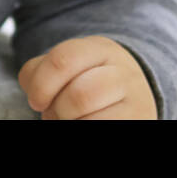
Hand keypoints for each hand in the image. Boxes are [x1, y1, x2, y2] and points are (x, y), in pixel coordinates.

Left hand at [18, 36, 157, 118]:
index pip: (63, 60)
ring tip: (68, 120)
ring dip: (69, 123)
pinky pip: (104, 128)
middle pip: (79, 95)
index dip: (41, 85)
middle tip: (53, 115)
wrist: (134, 92)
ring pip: (91, 118)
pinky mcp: (140, 120)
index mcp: (100, 49)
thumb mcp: (67, 66)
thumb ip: (41, 73)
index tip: (36, 101)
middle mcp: (123, 72)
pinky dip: (84, 128)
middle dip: (57, 111)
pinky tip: (84, 123)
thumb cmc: (88, 78)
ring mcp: (136, 100)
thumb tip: (36, 97)